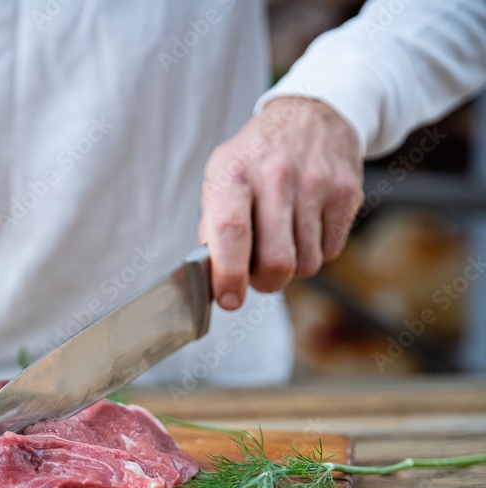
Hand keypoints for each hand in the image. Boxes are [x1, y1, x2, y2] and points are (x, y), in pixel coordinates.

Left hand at [199, 97, 363, 308]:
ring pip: (306, 265)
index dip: (228, 275)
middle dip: (265, 282)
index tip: (229, 300)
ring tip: (283, 239)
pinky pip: (330, 252)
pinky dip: (315, 251)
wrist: (309, 115)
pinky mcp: (346, 193)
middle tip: (259, 274)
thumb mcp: (221, 177)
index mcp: (233, 174)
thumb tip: (213, 278)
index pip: (230, 231)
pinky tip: (305, 226)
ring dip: (292, 267)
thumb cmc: (255, 157)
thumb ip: (212, 228)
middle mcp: (275, 177)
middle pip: (276, 262)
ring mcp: (315, 184)